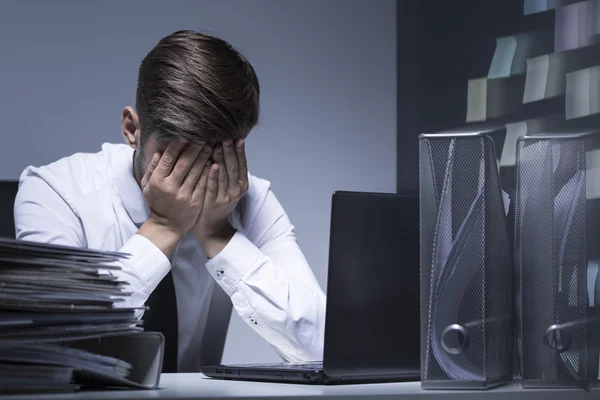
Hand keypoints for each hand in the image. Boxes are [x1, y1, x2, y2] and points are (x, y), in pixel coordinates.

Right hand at [138, 140, 212, 255]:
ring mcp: (184, 195)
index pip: (168, 158)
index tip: (186, 135)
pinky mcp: (195, 202)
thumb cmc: (157, 202)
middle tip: (203, 137)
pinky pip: (204, 183)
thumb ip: (152, 169)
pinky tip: (214, 162)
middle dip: (195, 148)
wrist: (167, 226)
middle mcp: (170, 187)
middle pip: (184, 163)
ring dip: (204, 156)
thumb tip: (159, 152)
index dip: (177, 146)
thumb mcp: (147, 186)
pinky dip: (209, 171)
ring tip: (211, 145)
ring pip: (196, 171)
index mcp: (157, 181)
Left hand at [193, 138, 248, 256]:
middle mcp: (236, 191)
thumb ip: (229, 170)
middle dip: (230, 150)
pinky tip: (212, 164)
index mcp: (242, 185)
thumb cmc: (218, 201)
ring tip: (218, 144)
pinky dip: (213, 175)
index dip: (240, 151)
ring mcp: (225, 197)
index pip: (242, 164)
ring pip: (224, 174)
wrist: (211, 225)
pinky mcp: (214, 203)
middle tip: (225, 135)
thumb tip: (227, 145)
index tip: (237, 137)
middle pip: (234, 167)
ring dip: (221, 158)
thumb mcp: (229, 186)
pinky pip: (214, 186)